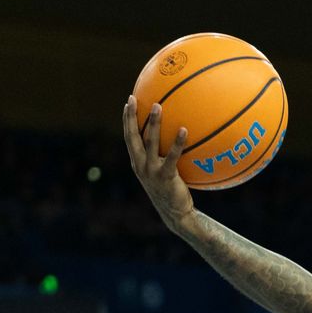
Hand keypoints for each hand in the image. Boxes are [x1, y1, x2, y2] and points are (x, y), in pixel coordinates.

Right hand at [122, 97, 193, 233]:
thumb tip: (179, 134)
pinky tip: (184, 130)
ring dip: (153, 123)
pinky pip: (171, 156)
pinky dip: (177, 142)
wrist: (175, 213)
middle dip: (131, 117)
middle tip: (134, 98)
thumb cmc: (172, 190)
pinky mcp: (165, 176)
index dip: (127, 119)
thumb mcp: (164, 172)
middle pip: (132, 136)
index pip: (129, 137)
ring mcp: (151, 171)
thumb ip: (165, 156)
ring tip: (158, 106)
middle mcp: (140, 165)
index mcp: (137, 162)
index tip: (129, 101)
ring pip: (149, 142)